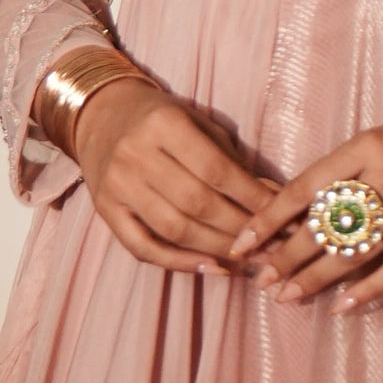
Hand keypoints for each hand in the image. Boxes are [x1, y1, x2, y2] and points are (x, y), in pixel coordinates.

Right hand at [73, 77, 272, 273]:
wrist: (102, 116)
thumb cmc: (163, 120)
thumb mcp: (199, 124)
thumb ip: (234, 160)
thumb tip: (276, 199)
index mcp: (164, 124)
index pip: (216, 170)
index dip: (251, 198)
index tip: (280, 216)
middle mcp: (136, 154)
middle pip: (197, 203)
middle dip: (240, 228)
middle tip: (272, 244)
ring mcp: (117, 185)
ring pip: (174, 229)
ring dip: (217, 248)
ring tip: (249, 258)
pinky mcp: (105, 210)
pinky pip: (143, 247)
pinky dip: (179, 263)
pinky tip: (212, 267)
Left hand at [230, 60, 382, 312]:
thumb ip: (348, 171)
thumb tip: (300, 214)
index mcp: (365, 144)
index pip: (303, 186)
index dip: (268, 219)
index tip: (240, 243)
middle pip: (324, 224)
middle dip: (287, 257)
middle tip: (261, 282)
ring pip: (355, 249)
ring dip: (317, 278)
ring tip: (289, 297)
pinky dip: (369, 290)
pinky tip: (344, 306)